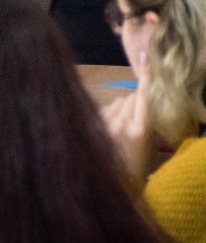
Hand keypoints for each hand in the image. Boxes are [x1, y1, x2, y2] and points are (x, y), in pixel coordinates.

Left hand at [101, 52, 156, 181]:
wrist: (111, 182)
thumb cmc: (137, 166)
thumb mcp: (151, 146)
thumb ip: (149, 120)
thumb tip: (144, 98)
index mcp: (140, 130)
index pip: (143, 96)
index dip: (147, 78)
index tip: (147, 60)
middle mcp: (120, 123)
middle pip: (131, 96)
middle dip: (136, 103)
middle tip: (137, 121)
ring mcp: (103, 124)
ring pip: (118, 101)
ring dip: (122, 108)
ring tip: (122, 129)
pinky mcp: (91, 124)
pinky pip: (105, 109)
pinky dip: (110, 114)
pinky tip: (110, 131)